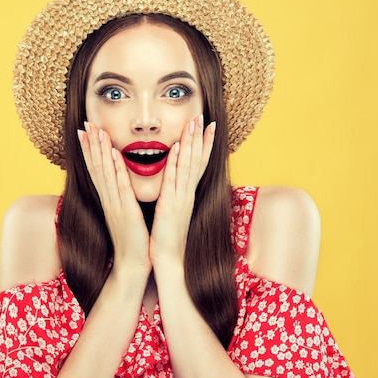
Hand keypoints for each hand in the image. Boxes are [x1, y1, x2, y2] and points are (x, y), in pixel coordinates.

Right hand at [77, 122, 151, 277]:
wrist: (132, 266)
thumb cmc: (132, 242)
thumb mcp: (125, 216)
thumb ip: (122, 200)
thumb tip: (122, 186)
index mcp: (109, 200)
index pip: (97, 170)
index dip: (90, 150)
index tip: (85, 131)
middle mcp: (108, 199)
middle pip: (96, 167)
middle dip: (91, 144)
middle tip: (85, 123)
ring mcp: (115, 205)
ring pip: (105, 173)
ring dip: (100, 151)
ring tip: (95, 131)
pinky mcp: (126, 212)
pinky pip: (120, 187)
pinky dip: (116, 170)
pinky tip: (114, 154)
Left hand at [150, 115, 214, 266]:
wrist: (169, 262)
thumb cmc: (169, 239)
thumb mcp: (173, 213)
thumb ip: (175, 197)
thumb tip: (175, 187)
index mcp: (186, 195)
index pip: (198, 164)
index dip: (204, 145)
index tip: (208, 125)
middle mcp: (187, 194)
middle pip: (197, 160)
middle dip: (200, 137)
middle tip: (203, 115)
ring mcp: (181, 198)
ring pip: (189, 165)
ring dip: (192, 143)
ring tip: (194, 122)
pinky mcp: (170, 206)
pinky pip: (174, 180)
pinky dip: (177, 162)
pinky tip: (179, 147)